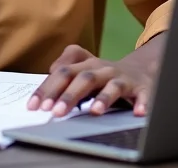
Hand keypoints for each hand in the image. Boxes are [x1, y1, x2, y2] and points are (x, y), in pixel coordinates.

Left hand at [27, 34, 165, 117]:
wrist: (140, 70)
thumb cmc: (104, 74)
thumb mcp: (83, 68)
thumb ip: (65, 69)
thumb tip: (48, 76)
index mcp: (86, 64)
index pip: (63, 72)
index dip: (48, 88)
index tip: (34, 105)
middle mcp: (103, 69)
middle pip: (84, 77)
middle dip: (69, 95)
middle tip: (56, 112)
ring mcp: (123, 78)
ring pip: (112, 85)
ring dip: (104, 98)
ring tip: (95, 112)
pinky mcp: (143, 89)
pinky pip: (143, 95)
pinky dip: (142, 103)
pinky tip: (137, 112)